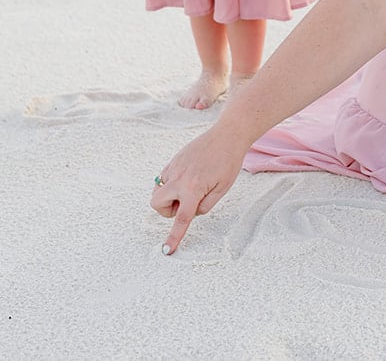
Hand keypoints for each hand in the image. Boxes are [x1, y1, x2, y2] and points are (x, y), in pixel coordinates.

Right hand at [151, 126, 247, 253]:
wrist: (226, 136)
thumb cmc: (228, 162)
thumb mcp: (222, 190)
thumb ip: (205, 206)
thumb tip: (191, 212)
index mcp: (193, 188)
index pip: (181, 219)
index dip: (174, 237)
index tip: (166, 250)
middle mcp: (179, 178)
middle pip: (157, 204)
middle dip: (167, 209)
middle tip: (187, 202)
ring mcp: (173, 168)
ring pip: (158, 191)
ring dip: (170, 196)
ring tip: (191, 188)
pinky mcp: (172, 161)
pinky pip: (163, 179)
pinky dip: (172, 184)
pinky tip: (189, 177)